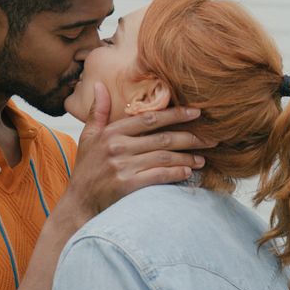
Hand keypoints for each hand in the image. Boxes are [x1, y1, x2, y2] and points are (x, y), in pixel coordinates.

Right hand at [59, 83, 212, 224]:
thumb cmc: (86, 170)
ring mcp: (122, 167)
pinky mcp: (127, 186)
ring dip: (187, 157)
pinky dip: (176, 173)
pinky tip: (188, 172)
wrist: (78, 204)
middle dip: (190, 137)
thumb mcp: (87, 137)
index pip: (149, 119)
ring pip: (164, 157)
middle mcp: (117, 148)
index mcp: (111, 133)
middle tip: (211, 138)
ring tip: (202, 158)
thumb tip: (100, 85)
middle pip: (162, 138)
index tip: (196, 113)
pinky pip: (159, 176)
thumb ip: (97, 112)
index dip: (175, 114)